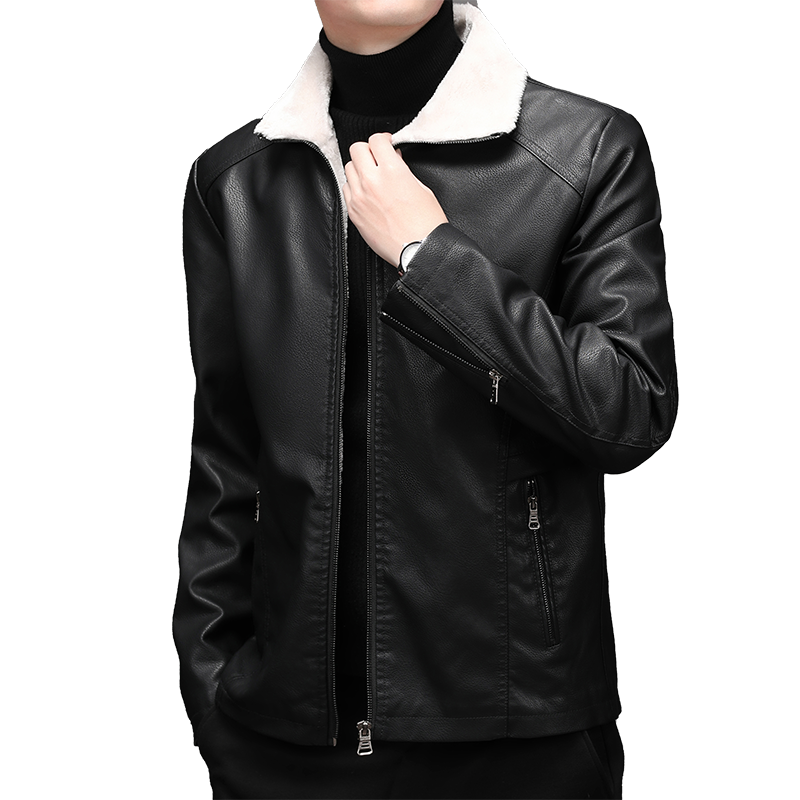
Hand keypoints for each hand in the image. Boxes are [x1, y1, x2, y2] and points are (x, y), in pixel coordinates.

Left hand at [343, 132, 448, 266]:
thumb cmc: (425, 224)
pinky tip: (367, 193)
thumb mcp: (422, 188)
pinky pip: (347, 189)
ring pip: (349, 168)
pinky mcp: (354, 213)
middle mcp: (372, 182)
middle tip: (378, 158)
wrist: (419, 250)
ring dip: (360, 168)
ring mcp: (359, 198)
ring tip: (373, 176)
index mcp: (392, 172)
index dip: (383, 140)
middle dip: (369, 150)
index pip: (376, 140)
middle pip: (356, 149)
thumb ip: (403, 169)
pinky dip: (355, 187)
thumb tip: (394, 159)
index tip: (387, 145)